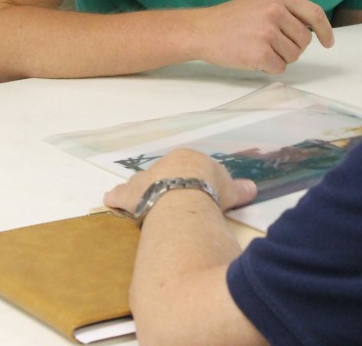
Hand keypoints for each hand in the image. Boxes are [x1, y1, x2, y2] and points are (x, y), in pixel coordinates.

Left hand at [103, 149, 258, 216]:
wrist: (186, 190)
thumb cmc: (210, 187)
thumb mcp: (229, 189)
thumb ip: (238, 189)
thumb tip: (253, 188)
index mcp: (187, 161)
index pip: (184, 168)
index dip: (184, 178)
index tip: (186, 187)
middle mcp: (163, 166)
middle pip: (159, 174)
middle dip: (158, 182)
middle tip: (159, 193)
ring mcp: (145, 179)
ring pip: (138, 182)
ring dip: (135, 189)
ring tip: (131, 194)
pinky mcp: (131, 195)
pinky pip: (120, 195)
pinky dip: (115, 198)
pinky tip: (108, 199)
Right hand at [188, 0, 335, 73]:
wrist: (202, 30)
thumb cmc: (231, 18)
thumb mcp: (260, 1)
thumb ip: (285, 9)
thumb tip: (311, 27)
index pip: (314, 13)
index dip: (324, 30)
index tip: (328, 42)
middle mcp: (275, 11)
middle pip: (304, 40)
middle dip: (293, 47)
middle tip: (272, 45)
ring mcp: (268, 32)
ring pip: (294, 56)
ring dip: (280, 58)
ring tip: (259, 49)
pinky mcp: (260, 52)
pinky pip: (280, 67)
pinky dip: (269, 68)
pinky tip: (253, 58)